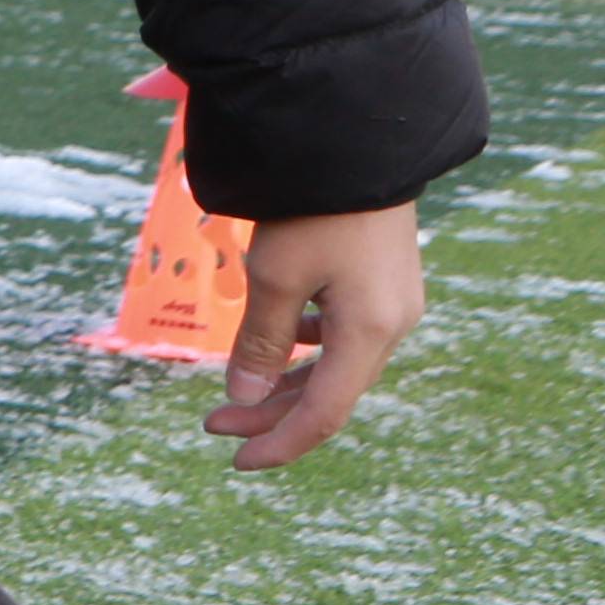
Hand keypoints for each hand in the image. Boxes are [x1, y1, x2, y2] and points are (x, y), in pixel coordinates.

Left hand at [212, 201, 421, 471]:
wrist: (360, 142)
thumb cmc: (313, 209)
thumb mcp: (274, 277)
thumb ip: (260, 341)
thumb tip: (245, 396)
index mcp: (370, 331)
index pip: (324, 414)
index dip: (280, 444)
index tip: (236, 462)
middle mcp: (392, 323)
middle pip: (330, 392)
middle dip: (270, 413)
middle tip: (212, 423)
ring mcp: (393, 302)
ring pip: (336, 364)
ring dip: (285, 382)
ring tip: (234, 390)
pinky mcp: (385, 282)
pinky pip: (344, 333)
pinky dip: (305, 347)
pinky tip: (278, 339)